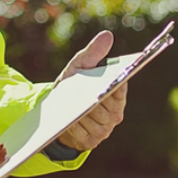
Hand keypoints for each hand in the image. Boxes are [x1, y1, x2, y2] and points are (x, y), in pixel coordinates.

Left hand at [53, 31, 127, 151]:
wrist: (58, 112)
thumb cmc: (73, 85)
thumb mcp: (80, 66)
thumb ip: (93, 52)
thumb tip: (107, 35)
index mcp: (117, 95)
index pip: (120, 88)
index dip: (114, 84)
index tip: (108, 79)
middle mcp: (115, 114)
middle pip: (104, 105)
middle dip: (91, 97)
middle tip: (80, 90)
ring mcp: (104, 130)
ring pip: (93, 119)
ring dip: (80, 111)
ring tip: (69, 104)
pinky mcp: (91, 141)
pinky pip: (82, 132)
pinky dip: (73, 125)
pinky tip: (66, 119)